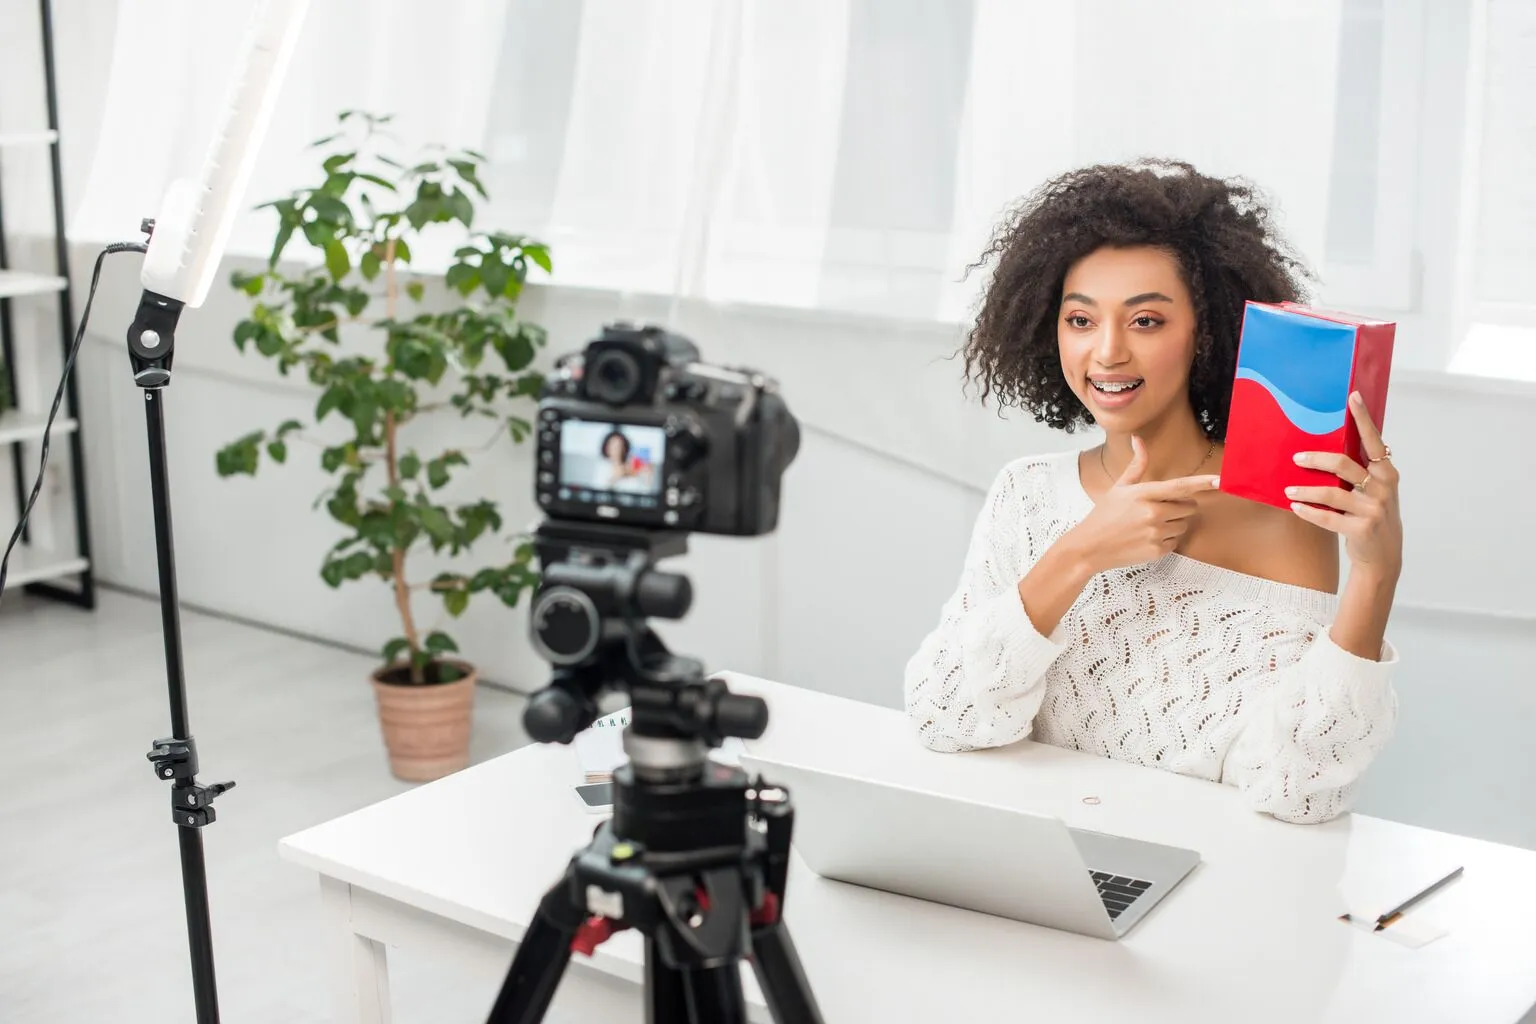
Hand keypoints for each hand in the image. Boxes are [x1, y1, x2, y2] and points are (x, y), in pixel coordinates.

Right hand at [1065, 435, 1220, 575]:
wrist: (1089, 547)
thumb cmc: (1104, 515)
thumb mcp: (1119, 487)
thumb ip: (1137, 465)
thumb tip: (1138, 439)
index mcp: (1144, 493)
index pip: (1180, 486)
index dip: (1202, 482)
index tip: (1220, 480)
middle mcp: (1153, 513)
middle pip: (1189, 506)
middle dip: (1180, 506)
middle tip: (1158, 509)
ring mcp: (1156, 533)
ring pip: (1184, 524)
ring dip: (1174, 523)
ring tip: (1150, 525)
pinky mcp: (1157, 550)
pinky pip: (1175, 541)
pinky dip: (1166, 540)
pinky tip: (1147, 538)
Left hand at [1287, 391, 1402, 580]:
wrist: (1384, 556)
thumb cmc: (1373, 515)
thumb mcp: (1376, 490)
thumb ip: (1362, 471)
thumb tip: (1329, 446)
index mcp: (1387, 473)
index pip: (1374, 441)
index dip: (1363, 419)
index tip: (1352, 398)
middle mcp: (1384, 488)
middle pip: (1344, 464)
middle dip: (1316, 459)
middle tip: (1296, 457)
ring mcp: (1374, 509)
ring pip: (1332, 492)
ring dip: (1305, 490)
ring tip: (1288, 491)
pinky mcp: (1361, 529)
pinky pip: (1327, 517)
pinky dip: (1309, 511)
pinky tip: (1296, 508)